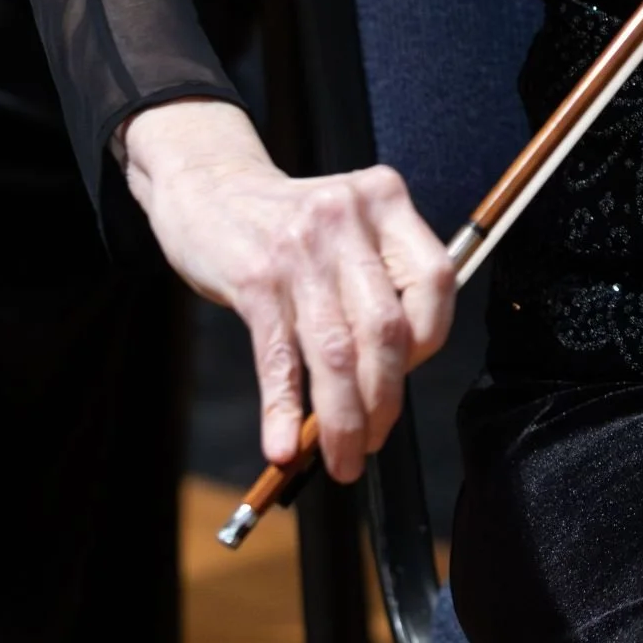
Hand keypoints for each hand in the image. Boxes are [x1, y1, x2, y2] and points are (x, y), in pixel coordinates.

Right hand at [122, 100, 455, 480]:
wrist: (207, 183)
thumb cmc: (288, 219)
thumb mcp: (349, 223)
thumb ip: (380, 278)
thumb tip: (396, 375)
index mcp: (385, 201)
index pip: (435, 281)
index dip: (430, 341)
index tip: (407, 379)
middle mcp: (347, 219)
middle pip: (386, 328)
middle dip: (384, 400)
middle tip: (374, 441)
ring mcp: (299, 249)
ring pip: (336, 352)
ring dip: (342, 420)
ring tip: (341, 459)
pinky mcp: (254, 279)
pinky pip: (278, 358)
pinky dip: (283, 410)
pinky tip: (283, 446)